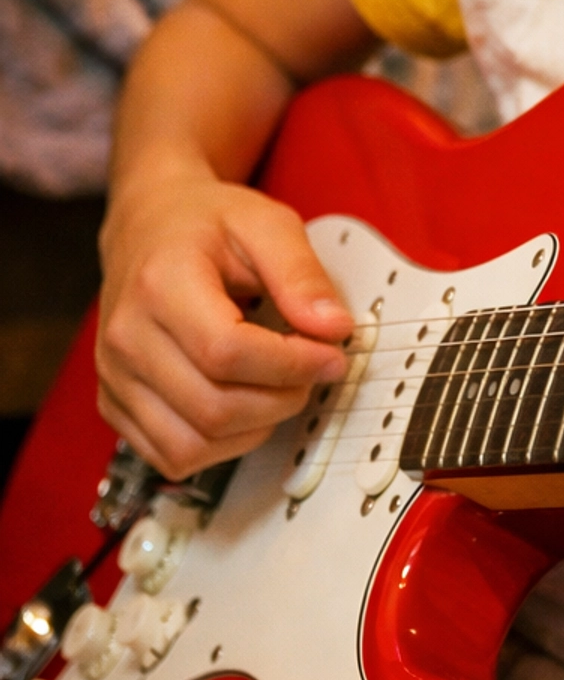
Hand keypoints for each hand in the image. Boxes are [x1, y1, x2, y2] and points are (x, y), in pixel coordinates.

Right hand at [97, 171, 352, 479]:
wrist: (148, 226)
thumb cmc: (205, 224)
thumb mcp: (265, 224)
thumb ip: (302, 274)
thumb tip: (334, 328)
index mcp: (160, 284)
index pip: (226, 353)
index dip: (291, 364)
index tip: (332, 355)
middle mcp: (125, 336)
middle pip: (212, 408)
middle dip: (282, 399)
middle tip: (312, 371)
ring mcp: (114, 376)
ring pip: (192, 445)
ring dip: (255, 428)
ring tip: (279, 387)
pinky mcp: (114, 403)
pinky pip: (172, 456)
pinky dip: (221, 446)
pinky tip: (244, 407)